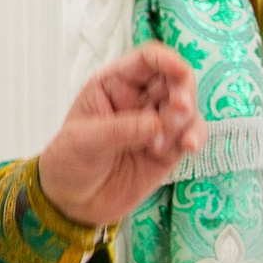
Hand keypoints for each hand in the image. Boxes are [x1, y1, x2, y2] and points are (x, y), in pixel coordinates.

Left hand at [35, 45, 201, 231]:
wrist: (71, 202)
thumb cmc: (68, 162)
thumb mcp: (84, 142)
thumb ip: (121, 130)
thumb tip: (157, 124)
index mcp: (114, 84)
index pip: (147, 60)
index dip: (167, 60)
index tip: (179, 72)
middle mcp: (139, 99)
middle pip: (175, 81)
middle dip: (182, 92)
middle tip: (178, 109)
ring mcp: (156, 124)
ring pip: (186, 109)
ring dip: (186, 119)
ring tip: (166, 142)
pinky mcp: (168, 149)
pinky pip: (190, 136)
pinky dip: (194, 137)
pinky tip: (189, 146)